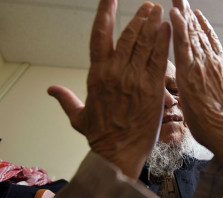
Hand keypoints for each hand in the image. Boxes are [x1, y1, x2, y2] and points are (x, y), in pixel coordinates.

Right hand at [48, 0, 170, 178]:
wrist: (119, 152)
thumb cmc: (100, 135)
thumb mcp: (77, 116)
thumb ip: (64, 99)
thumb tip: (50, 90)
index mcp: (97, 74)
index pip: (99, 35)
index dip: (105, 14)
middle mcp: (115, 71)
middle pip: (128, 35)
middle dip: (139, 17)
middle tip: (148, 6)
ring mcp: (135, 78)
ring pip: (144, 43)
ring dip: (152, 23)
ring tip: (157, 10)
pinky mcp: (153, 87)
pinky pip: (159, 58)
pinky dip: (163, 41)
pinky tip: (167, 28)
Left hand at [170, 0, 222, 176]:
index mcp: (221, 69)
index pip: (211, 43)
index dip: (204, 28)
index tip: (197, 16)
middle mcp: (213, 62)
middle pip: (200, 34)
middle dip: (190, 16)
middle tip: (183, 0)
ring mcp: (202, 65)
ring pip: (191, 35)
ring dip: (183, 16)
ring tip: (178, 0)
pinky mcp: (190, 72)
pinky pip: (182, 46)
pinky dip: (178, 29)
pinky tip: (173, 15)